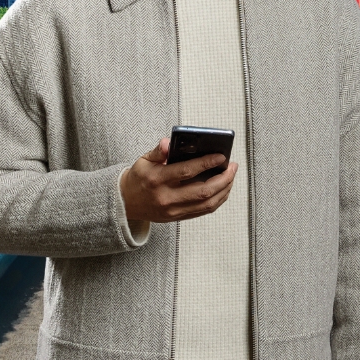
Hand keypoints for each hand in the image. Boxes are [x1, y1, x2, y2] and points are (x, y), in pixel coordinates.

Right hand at [119, 137, 237, 223]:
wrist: (126, 202)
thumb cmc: (139, 177)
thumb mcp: (144, 160)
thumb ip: (159, 151)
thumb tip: (170, 142)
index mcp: (157, 179)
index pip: (187, 171)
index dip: (207, 163)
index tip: (221, 156)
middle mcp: (167, 197)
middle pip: (203, 191)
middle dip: (223, 178)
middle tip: (232, 166)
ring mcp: (173, 210)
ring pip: (207, 204)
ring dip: (224, 189)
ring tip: (231, 176)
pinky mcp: (177, 217)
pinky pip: (203, 211)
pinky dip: (218, 200)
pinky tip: (223, 189)